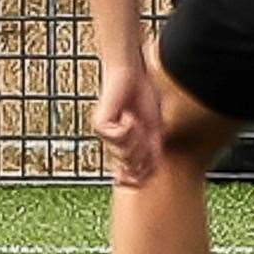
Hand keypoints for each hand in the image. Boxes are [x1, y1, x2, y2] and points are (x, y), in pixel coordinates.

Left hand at [93, 60, 162, 187]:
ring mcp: (105, 136)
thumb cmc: (142, 96)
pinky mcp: (100, 125)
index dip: (139, 179)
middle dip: (144, 153)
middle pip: (131, 167)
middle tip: (147, 135)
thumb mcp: (154, 129)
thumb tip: (147, 176)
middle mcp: (112, 144)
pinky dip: (129, 127)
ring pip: (125, 153)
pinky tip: (128, 115)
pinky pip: (119, 137)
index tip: (146, 175)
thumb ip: (152, 151)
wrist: (131, 74)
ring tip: (138, 122)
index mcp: (125, 146)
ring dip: (138, 138)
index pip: (129, 176)